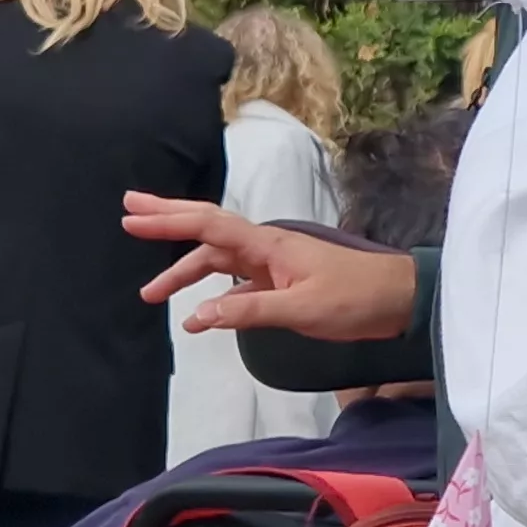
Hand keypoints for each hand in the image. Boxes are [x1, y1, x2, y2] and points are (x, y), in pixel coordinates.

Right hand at [124, 194, 420, 338]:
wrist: (398, 300)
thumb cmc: (355, 298)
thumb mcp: (301, 308)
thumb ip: (250, 311)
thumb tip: (198, 314)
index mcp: (268, 244)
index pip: (208, 225)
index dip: (168, 220)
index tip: (132, 216)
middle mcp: (265, 247)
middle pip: (207, 228)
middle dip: (167, 220)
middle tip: (128, 212)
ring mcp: (272, 264)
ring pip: (218, 260)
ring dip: (184, 271)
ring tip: (149, 293)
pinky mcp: (281, 283)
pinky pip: (237, 283)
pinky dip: (213, 294)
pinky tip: (198, 312)